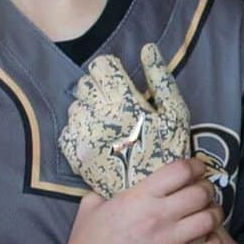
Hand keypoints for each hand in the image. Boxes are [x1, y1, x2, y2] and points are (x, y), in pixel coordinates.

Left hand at [59, 45, 192, 196]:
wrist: (150, 195)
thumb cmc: (167, 152)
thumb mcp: (175, 113)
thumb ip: (161, 78)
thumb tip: (147, 48)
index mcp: (122, 99)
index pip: (101, 65)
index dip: (111, 72)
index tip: (120, 85)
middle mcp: (98, 112)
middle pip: (85, 83)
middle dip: (99, 89)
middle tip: (116, 106)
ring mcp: (83, 133)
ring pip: (76, 105)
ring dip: (89, 110)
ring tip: (109, 126)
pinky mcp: (74, 153)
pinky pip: (69, 129)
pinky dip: (81, 131)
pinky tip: (99, 140)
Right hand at [60, 157, 221, 243]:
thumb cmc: (85, 241)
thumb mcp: (91, 204)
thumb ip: (106, 189)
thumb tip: (110, 182)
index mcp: (140, 195)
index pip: (180, 170)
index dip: (195, 166)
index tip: (198, 168)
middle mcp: (158, 215)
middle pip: (201, 193)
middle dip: (207, 190)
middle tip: (205, 194)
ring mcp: (167, 241)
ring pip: (209, 219)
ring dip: (214, 215)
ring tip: (210, 216)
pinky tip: (208, 243)